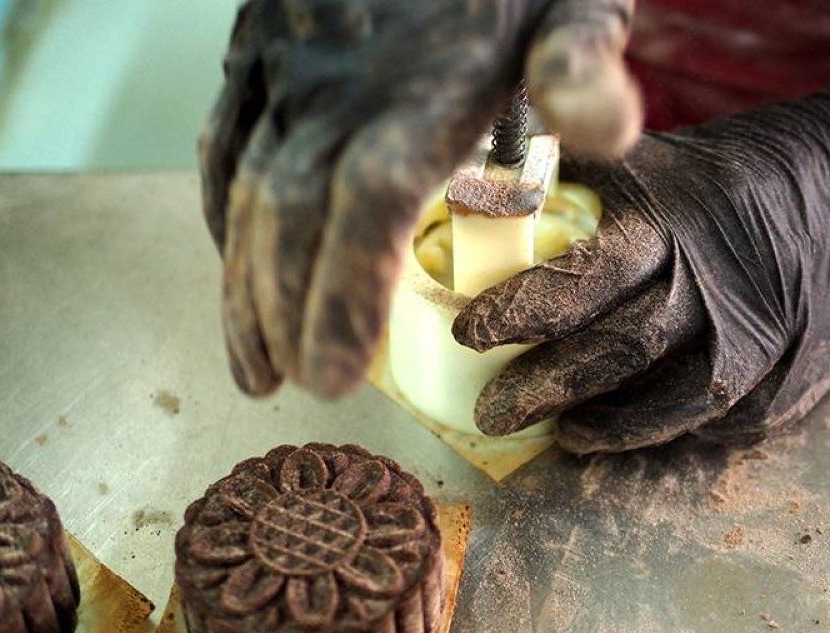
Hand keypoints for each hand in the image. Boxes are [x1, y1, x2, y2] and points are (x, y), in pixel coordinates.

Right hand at [200, 0, 642, 397]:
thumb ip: (584, 60)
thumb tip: (607, 130)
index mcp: (424, 83)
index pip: (370, 201)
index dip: (344, 292)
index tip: (333, 375)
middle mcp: (340, 81)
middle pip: (294, 212)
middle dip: (283, 310)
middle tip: (287, 386)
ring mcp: (286, 64)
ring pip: (247, 187)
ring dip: (242, 283)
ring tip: (250, 361)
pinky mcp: (257, 49)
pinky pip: (224, 141)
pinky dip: (222, 213)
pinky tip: (230, 265)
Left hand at [453, 81, 829, 453]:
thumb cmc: (741, 172)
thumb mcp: (663, 160)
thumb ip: (588, 184)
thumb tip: (496, 202)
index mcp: (676, 225)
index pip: (584, 276)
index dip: (520, 310)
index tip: (468, 333)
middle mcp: (717, 286)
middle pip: (618, 351)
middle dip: (545, 387)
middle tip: (491, 413)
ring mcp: (763, 338)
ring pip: (673, 404)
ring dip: (607, 427)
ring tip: (560, 435)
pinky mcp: (795, 375)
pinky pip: (723, 421)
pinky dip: (670, 430)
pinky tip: (629, 430)